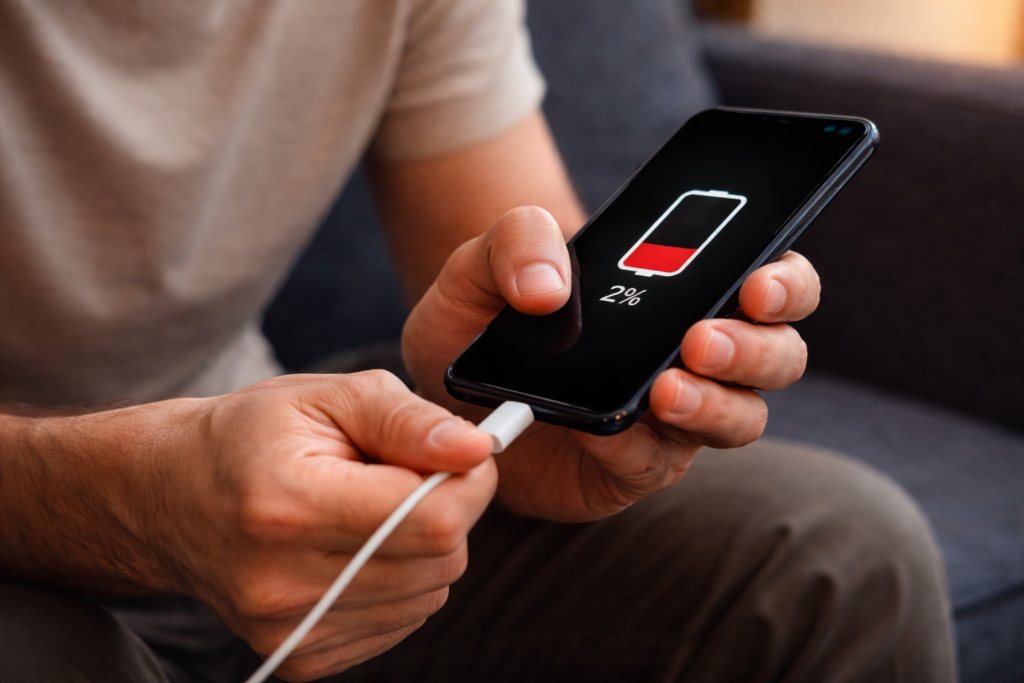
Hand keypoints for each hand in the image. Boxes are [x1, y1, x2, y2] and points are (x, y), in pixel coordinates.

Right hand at [0, 372, 495, 680]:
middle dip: (445, 507)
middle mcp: (286, 583)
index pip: (433, 517)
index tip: (459, 452)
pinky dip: (402, 579)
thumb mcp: (326, 398)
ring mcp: (294, 630)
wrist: (170, 497)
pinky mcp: (304, 656)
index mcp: (290, 506)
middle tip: (400, 472)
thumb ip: (407, 420)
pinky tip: (357, 546)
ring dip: (424, 545)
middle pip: (441, 558)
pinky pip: (405, 619)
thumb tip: (477, 449)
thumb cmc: (250, 437)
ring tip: (367, 508)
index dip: (468, 480)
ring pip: (432, 591)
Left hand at [403, 207, 817, 521]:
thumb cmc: (484, 311)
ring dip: (714, 405)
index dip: (785, 282)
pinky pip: (656, 464)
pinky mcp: (634, 465)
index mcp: (688, 290)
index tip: (757, 282)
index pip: (773, 278)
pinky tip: (598, 431)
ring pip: (741, 418)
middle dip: (754, 348)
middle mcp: (698, 353)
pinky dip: (634, 447)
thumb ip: (517, 241)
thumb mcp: (484, 260)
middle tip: (702, 339)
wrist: (445, 380)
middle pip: (777, 354)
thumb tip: (549, 287)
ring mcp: (673, 415)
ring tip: (665, 390)